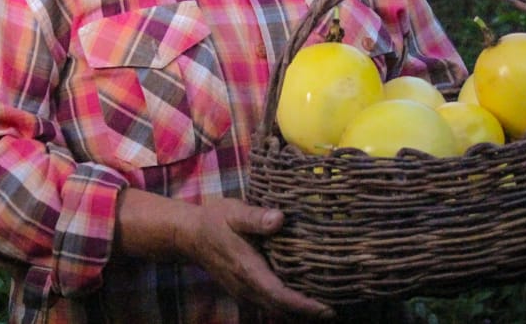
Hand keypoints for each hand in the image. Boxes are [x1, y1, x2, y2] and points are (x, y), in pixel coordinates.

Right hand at [116, 189, 332, 318]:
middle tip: (336, 311)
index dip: (304, 306)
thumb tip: (279, 219)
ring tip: (325, 309)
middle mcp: (247, 287)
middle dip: (308, 315)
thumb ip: (256, 218)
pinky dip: (288, 307)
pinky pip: (269, 305)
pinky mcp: (245, 291)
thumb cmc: (215, 221)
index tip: (327, 310)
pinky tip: (303, 300)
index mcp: (248, 270)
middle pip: (281, 310)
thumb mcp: (234, 212)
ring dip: (299, 314)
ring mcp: (245, 292)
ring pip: (275, 310)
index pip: (280, 295)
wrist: (189, 236)